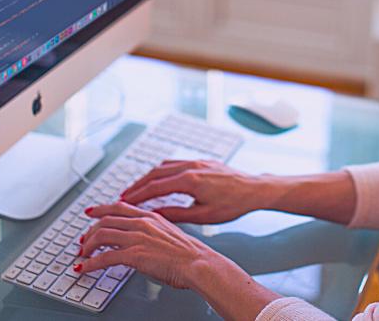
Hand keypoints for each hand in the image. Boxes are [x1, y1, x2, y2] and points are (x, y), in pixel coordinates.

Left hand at [74, 201, 222, 289]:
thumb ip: (154, 233)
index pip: (119, 207)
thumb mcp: (170, 234)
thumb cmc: (190, 254)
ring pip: (101, 235)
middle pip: (105, 220)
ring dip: (87, 246)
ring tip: (82, 256)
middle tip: (82, 241)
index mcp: (151, 216)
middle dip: (89, 231)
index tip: (91, 212)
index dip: (101, 208)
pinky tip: (85, 268)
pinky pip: (104, 257)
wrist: (199, 263)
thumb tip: (143, 241)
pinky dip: (90, 263)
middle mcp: (142, 223)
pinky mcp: (135, 255)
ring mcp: (137, 238)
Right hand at [119, 160, 268, 223]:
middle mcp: (191, 166)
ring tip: (137, 188)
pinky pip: (175, 162)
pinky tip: (159, 177)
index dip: (137, 195)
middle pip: (155, 173)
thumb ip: (176, 214)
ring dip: (148, 176)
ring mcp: (196, 161)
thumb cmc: (234, 205)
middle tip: (124, 196)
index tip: (124, 201)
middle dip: (137, 185)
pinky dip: (162, 170)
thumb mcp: (203, 216)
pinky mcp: (202, 161)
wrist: (254, 189)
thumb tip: (155, 215)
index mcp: (190, 180)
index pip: (155, 186)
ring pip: (164, 166)